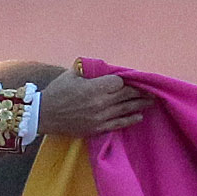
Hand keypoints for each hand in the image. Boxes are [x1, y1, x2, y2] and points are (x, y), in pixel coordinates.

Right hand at [37, 69, 151, 137]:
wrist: (43, 116)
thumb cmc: (56, 92)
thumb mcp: (72, 75)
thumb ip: (88, 70)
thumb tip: (102, 67)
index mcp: (95, 87)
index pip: (120, 82)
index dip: (128, 79)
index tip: (136, 78)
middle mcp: (101, 103)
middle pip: (126, 95)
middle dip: (140, 91)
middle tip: (153, 89)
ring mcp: (100, 117)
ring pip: (125, 109)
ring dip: (140, 104)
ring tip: (151, 101)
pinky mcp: (97, 128)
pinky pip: (118, 124)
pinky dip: (130, 120)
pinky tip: (138, 116)